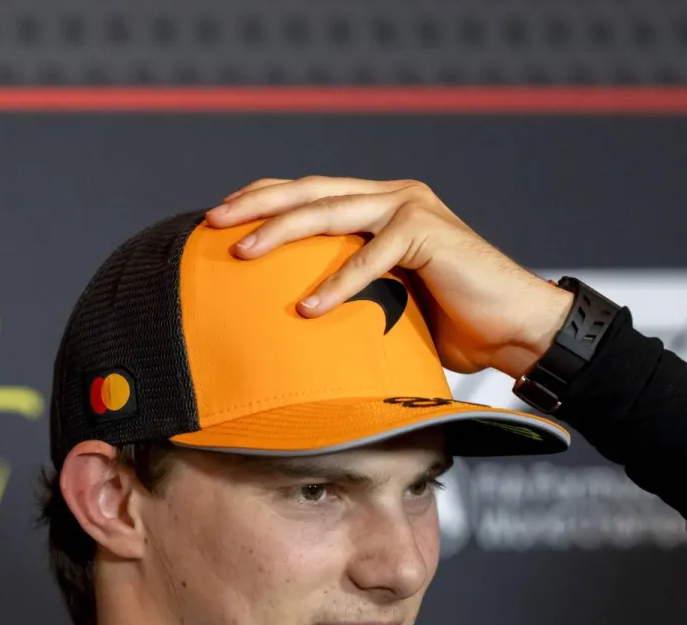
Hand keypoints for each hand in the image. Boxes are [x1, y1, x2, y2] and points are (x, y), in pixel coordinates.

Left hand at [204, 177, 573, 376]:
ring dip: (282, 231)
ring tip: (242, 253)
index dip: (263, 197)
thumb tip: (283, 318)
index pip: (310, 191)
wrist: (514, 330)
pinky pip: (372, 257)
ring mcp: (411, 209)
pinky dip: (338, 283)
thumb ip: (343, 291)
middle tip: (212, 221)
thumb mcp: (381, 302)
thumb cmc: (445, 325)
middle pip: (311, 191)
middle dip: (257, 204)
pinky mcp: (429, 233)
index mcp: (378, 207)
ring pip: (332, 211)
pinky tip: (306, 309)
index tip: (217, 215)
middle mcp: (392, 197)